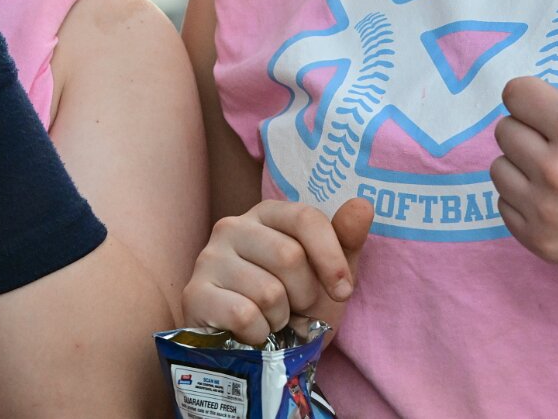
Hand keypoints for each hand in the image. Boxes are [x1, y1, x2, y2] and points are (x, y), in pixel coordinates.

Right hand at [182, 198, 371, 345]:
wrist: (256, 353)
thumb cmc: (293, 306)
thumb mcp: (328, 275)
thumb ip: (346, 240)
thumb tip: (363, 205)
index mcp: (266, 214)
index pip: (305, 218)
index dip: (331, 258)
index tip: (343, 290)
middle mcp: (232, 227)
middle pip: (288, 256)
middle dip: (304, 294)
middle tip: (296, 308)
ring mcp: (208, 259)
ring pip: (268, 291)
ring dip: (281, 318)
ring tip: (272, 319)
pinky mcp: (194, 294)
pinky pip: (244, 315)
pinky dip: (259, 333)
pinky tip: (252, 332)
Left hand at [489, 11, 557, 275]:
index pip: (515, 93)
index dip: (536, 97)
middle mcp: (555, 170)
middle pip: (504, 129)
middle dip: (530, 129)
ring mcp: (544, 210)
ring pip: (498, 167)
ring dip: (522, 164)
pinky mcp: (539, 241)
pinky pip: (503, 204)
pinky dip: (523, 199)